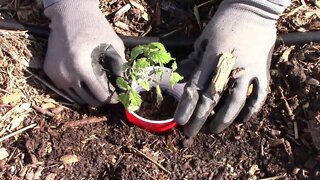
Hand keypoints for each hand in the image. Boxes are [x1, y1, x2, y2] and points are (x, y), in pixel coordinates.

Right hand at [43, 0, 125, 105]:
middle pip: (89, 100)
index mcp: (83, 67)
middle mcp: (66, 74)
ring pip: (77, 98)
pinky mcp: (49, 71)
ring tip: (98, 88)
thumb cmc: (95, 28)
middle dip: (102, 99)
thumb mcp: (114, 45)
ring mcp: (56, 74)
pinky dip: (77, 88)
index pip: (101, 95)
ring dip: (89, 95)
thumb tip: (125, 87)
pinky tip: (85, 81)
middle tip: (109, 94)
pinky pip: (66, 89)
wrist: (69, 13)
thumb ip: (121, 68)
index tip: (117, 96)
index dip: (112, 98)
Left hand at [174, 0, 288, 136]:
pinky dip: (251, 110)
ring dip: (223, 120)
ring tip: (214, 130)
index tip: (179, 122)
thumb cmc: (224, 21)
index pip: (195, 88)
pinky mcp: (262, 71)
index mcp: (211, 58)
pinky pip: (258, 96)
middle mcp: (228, 67)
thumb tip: (183, 76)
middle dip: (199, 120)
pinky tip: (242, 120)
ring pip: (235, 102)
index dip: (186, 107)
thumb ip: (195, 59)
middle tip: (190, 134)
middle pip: (211, 99)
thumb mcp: (203, 38)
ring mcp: (248, 70)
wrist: (253, 9)